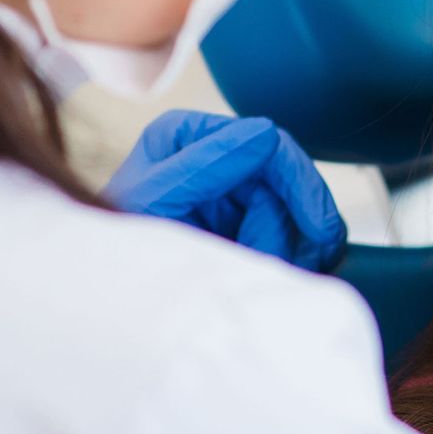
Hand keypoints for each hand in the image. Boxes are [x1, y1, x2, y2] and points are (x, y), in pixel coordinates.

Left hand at [106, 110, 347, 271]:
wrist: (112, 301)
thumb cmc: (117, 250)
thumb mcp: (155, 201)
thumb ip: (205, 164)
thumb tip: (265, 132)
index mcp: (189, 135)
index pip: (270, 144)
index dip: (302, 186)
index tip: (319, 231)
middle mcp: (217, 156)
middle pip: (291, 183)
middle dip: (297, 227)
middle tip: (307, 263)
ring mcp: (234, 190)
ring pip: (298, 214)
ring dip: (295, 248)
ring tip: (267, 272)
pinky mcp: (247, 223)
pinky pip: (298, 236)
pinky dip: (300, 257)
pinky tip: (284, 272)